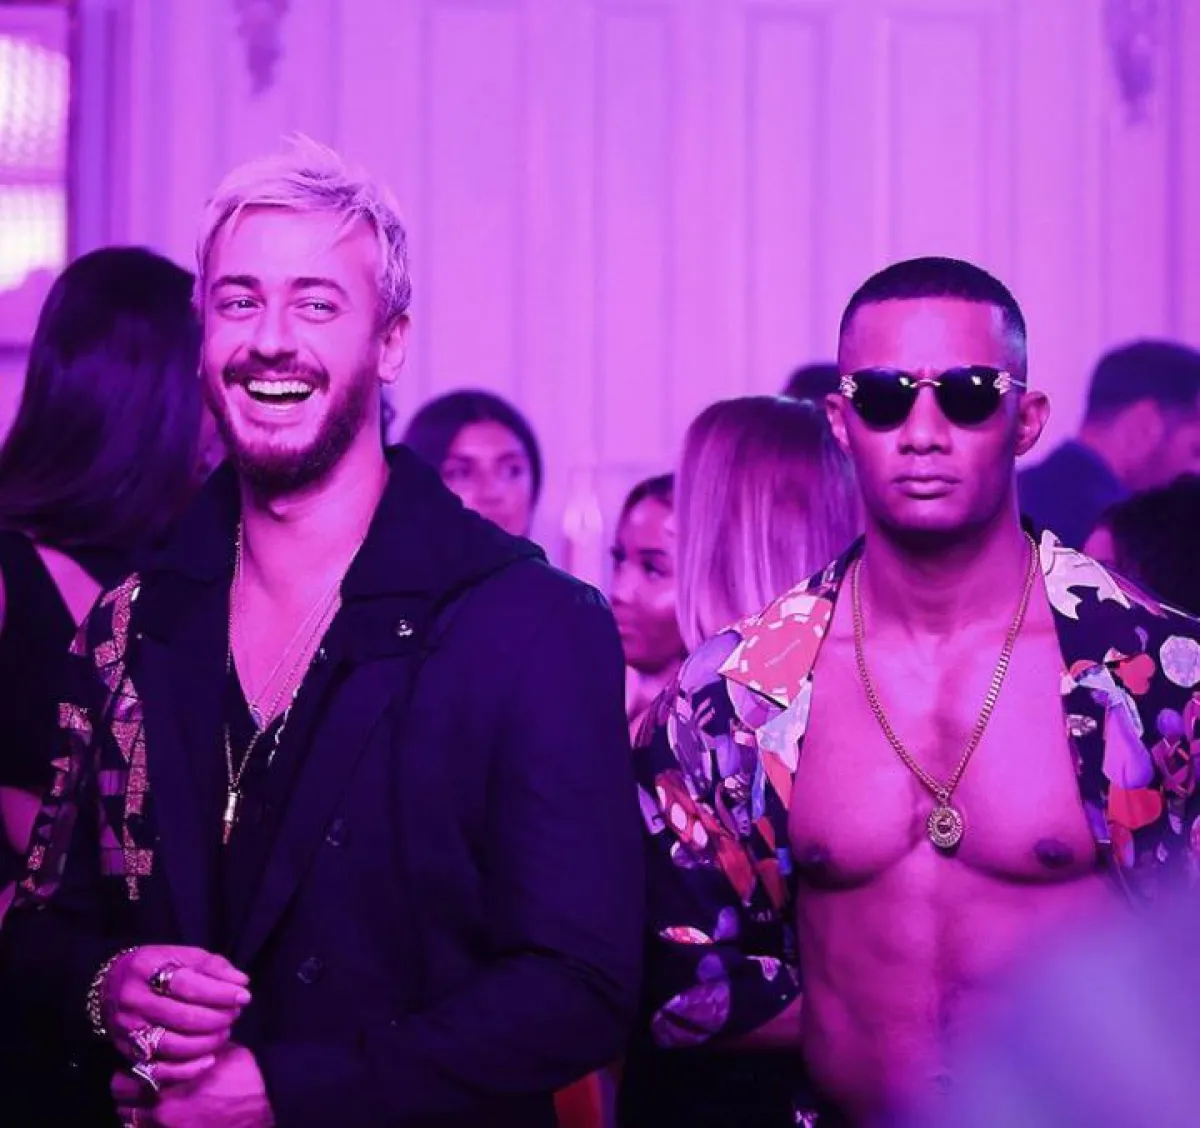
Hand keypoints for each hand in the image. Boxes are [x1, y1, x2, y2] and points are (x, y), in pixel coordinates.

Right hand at [102, 946, 250, 1083]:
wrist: (110, 985)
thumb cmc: (156, 967)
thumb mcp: (181, 955)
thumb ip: (212, 966)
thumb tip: (241, 982)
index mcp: (146, 969)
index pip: (187, 985)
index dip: (220, 993)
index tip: (244, 996)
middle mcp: (134, 1001)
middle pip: (183, 1017)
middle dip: (218, 1018)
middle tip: (236, 1014)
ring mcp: (128, 1030)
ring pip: (173, 1045)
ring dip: (207, 1042)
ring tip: (225, 1032)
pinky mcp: (127, 1053)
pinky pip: (158, 1070)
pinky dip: (187, 1069)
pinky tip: (209, 1059)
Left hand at [113, 1045, 273, 1127]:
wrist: (270, 1100)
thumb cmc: (244, 1071)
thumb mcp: (213, 1051)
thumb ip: (184, 1052)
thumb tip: (165, 1044)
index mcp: (168, 1083)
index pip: (123, 1080)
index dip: (129, 1070)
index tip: (139, 1064)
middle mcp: (161, 1113)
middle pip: (120, 1106)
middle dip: (128, 1093)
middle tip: (141, 1082)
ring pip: (131, 1124)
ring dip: (137, 1112)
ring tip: (153, 1100)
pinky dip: (152, 1125)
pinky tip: (167, 1115)